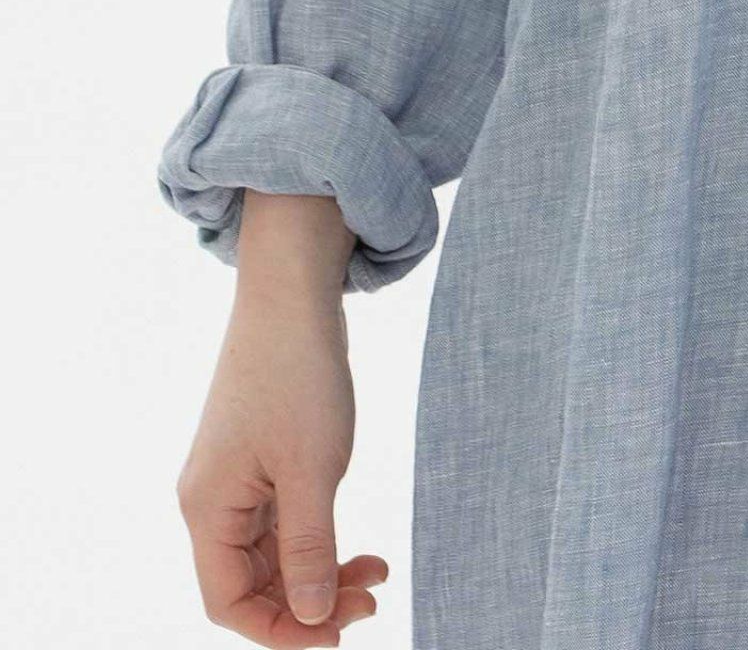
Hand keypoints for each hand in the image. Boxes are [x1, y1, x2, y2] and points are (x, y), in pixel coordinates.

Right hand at [177, 192, 387, 644]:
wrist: (294, 295)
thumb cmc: (297, 375)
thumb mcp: (311, 469)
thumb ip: (308, 548)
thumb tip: (310, 616)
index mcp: (208, 510)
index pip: (229, 603)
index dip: (281, 630)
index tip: (338, 632)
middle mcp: (213, 500)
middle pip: (254, 582)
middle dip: (311, 600)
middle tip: (372, 600)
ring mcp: (237, 478)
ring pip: (275, 553)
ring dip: (323, 569)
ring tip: (377, 572)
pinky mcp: (262, 456)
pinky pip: (285, 519)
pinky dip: (322, 536)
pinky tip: (361, 543)